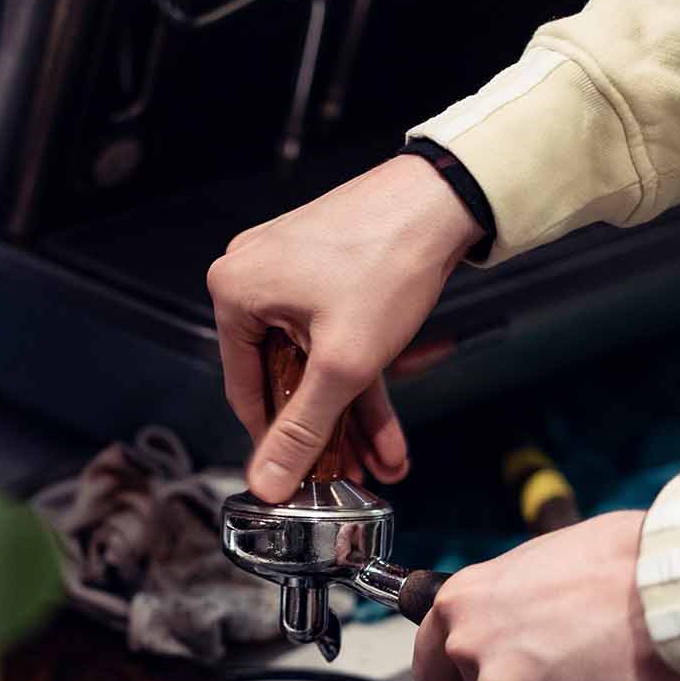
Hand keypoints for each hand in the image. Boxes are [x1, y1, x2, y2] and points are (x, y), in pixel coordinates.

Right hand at [207, 156, 481, 502]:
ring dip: (351, 410)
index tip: (300, 478)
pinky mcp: (324, 270)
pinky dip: (360, 375)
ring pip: (316, 362)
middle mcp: (253, 277)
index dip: (278, 442)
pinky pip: (333, 337)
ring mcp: (289, 271)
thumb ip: (303, 428)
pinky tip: (386, 421)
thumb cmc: (389, 260)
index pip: (245, 392)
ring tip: (381, 456)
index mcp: (235, 293)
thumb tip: (268, 482)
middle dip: (328, 430)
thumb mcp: (342, 364)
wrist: (444, 199)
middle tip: (352, 472)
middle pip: (285, 379)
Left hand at [413, 512, 679, 680]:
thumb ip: (509, 599)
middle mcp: (472, 649)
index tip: (462, 676)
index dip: (450, 668)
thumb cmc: (617, 561)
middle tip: (575, 649)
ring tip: (605, 658)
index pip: (430, 659)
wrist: (666, 589)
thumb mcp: (541, 561)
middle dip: (525, 679)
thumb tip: (515, 614)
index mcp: (463, 603)